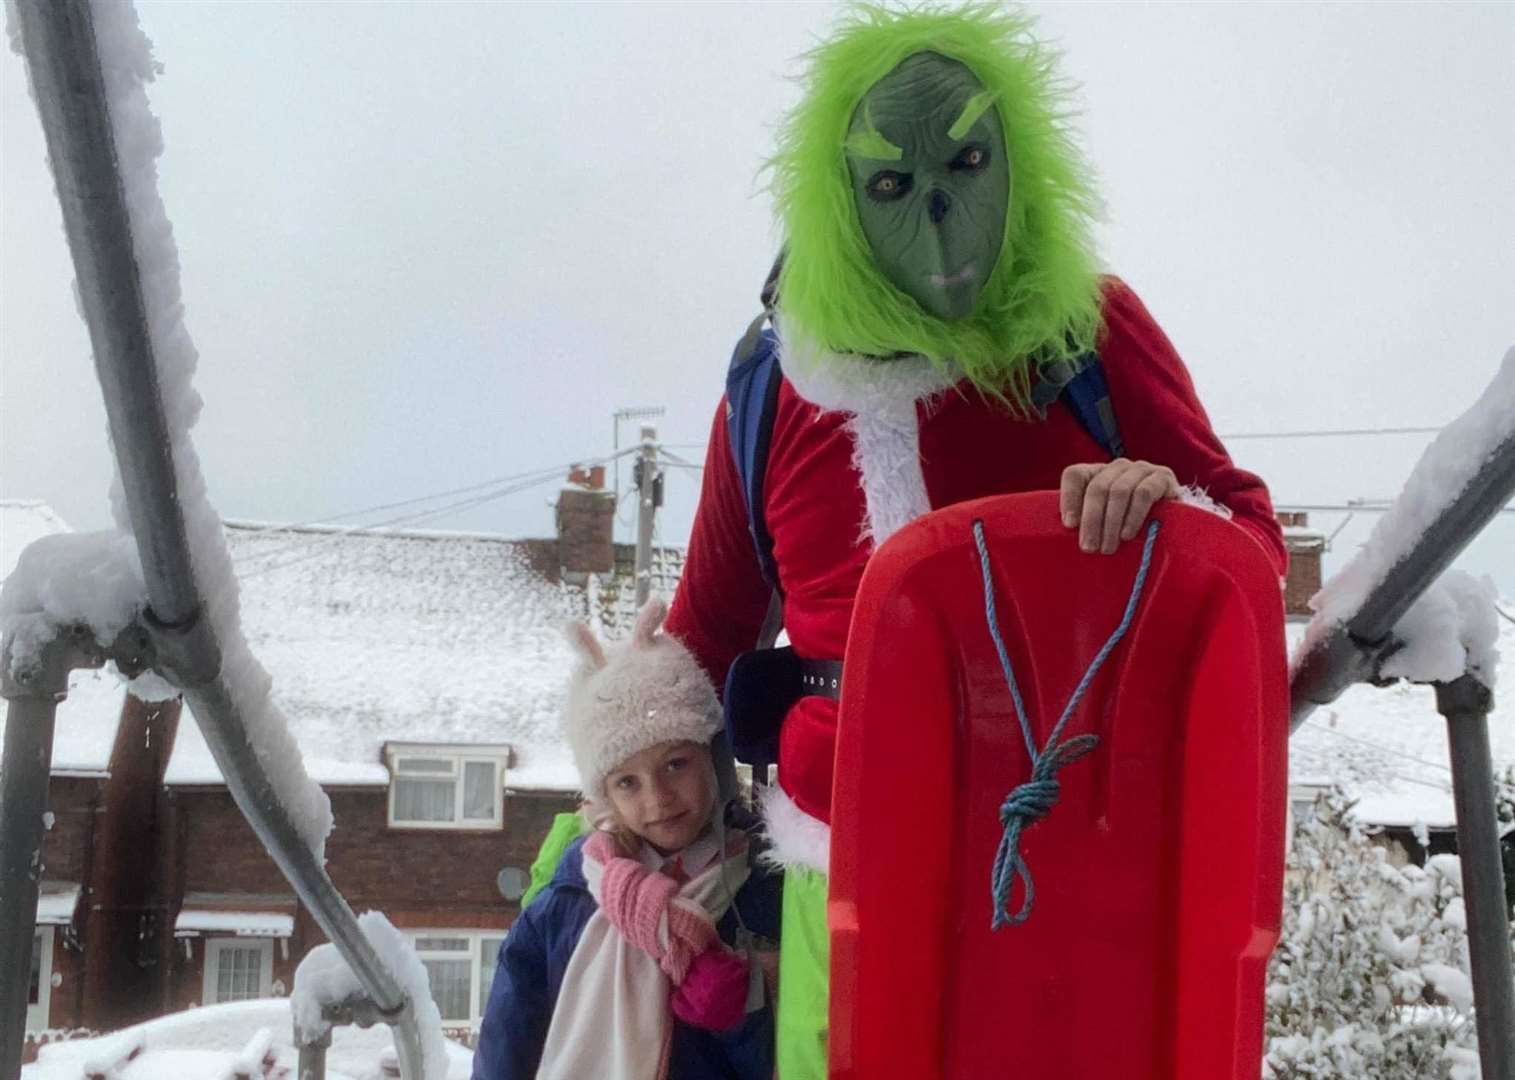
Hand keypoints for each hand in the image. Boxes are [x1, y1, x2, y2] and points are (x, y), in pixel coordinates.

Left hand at [1060, 459, 1178, 554]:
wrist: (1177, 523)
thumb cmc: (1131, 524)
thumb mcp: (1105, 521)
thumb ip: (1087, 520)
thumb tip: (1068, 532)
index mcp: (1098, 473)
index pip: (1075, 474)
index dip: (1069, 498)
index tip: (1069, 525)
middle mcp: (1118, 467)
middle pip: (1097, 487)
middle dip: (1091, 520)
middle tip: (1089, 547)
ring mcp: (1142, 469)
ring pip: (1119, 491)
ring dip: (1111, 522)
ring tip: (1108, 547)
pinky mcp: (1163, 478)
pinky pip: (1144, 494)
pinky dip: (1133, 516)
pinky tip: (1128, 535)